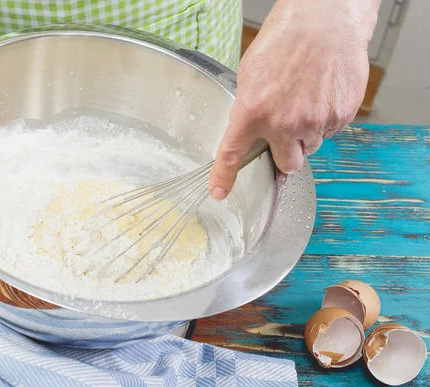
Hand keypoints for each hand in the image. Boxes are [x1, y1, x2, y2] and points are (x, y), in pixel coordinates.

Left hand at [208, 0, 379, 199]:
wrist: (326, 19)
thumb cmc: (287, 38)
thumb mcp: (251, 73)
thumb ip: (249, 108)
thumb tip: (249, 127)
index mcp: (253, 111)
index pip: (233, 154)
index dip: (225, 177)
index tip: (220, 192)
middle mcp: (284, 122)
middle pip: (287, 164)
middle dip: (286, 154)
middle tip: (286, 132)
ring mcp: (316, 121)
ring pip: (310, 146)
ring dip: (306, 133)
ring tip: (306, 99)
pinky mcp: (341, 115)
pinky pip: (330, 131)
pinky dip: (325, 119)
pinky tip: (321, 94)